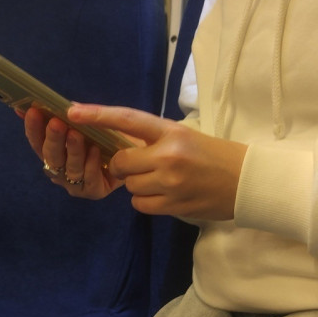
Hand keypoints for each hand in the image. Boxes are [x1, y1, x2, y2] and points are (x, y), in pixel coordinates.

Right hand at [20, 107, 126, 198]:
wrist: (137, 149)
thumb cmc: (108, 134)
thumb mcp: (87, 119)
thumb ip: (65, 112)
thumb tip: (34, 102)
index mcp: (54, 151)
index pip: (37, 141)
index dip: (33, 127)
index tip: (33, 111)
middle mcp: (61, 170)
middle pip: (50, 156)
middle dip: (53, 138)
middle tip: (56, 123)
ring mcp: (75, 183)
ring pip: (69, 169)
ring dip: (72, 151)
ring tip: (76, 134)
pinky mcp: (94, 191)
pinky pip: (89, 180)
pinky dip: (91, 164)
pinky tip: (95, 150)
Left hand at [67, 104, 247, 219]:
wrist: (245, 181)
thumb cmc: (212, 155)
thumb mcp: (183, 136)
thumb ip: (152, 138)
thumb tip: (117, 141)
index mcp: (171, 131)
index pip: (128, 119)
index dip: (99, 115)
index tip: (72, 111)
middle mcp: (168, 155)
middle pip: (122, 161)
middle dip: (123, 166)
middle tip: (139, 165)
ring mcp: (171, 182)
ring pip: (130, 186)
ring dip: (137, 185)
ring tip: (161, 181)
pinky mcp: (174, 205)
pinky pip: (140, 204)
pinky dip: (146, 201)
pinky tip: (164, 195)